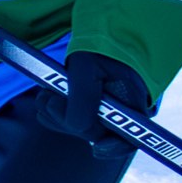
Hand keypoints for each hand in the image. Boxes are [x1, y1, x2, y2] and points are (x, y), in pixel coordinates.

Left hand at [35, 51, 150, 158]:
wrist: (99, 34)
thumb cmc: (98, 46)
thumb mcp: (87, 67)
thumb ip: (83, 99)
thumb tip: (76, 127)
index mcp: (132, 105)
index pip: (130, 139)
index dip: (115, 148)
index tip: (97, 148)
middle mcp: (119, 115)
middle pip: (92, 134)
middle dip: (68, 118)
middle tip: (52, 97)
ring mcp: (101, 114)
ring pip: (74, 128)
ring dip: (56, 112)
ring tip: (49, 91)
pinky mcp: (84, 111)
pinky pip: (63, 121)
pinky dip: (52, 110)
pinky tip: (50, 94)